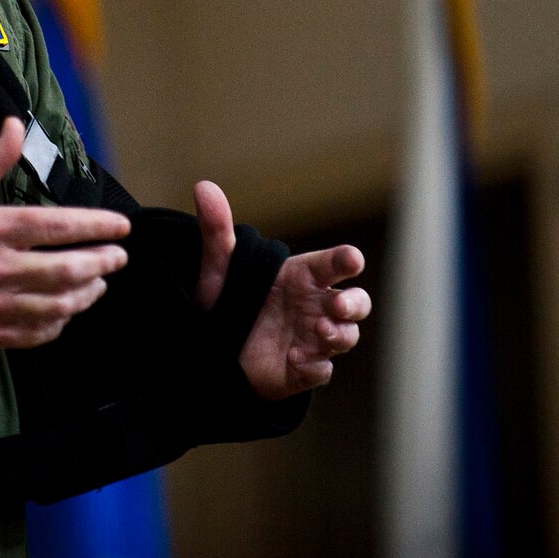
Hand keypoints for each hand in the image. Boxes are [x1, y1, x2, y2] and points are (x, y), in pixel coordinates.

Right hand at [0, 119, 131, 347]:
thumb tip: (16, 123)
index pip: (59, 226)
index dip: (97, 226)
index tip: (122, 226)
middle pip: (68, 269)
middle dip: (103, 262)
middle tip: (118, 257)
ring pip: (57, 305)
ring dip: (86, 294)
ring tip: (98, 283)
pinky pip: (35, 333)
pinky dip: (58, 322)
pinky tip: (65, 311)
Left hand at [193, 179, 371, 399]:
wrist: (214, 348)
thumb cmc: (230, 300)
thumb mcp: (219, 268)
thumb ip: (217, 230)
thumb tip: (203, 186)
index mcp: (303, 276)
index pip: (334, 264)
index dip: (346, 260)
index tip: (352, 259)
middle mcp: (316, 306)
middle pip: (356, 302)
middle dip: (355, 303)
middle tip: (337, 305)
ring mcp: (313, 339)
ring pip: (346, 336)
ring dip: (340, 334)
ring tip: (319, 331)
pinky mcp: (303, 369)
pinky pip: (321, 370)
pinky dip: (315, 366)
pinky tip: (296, 361)